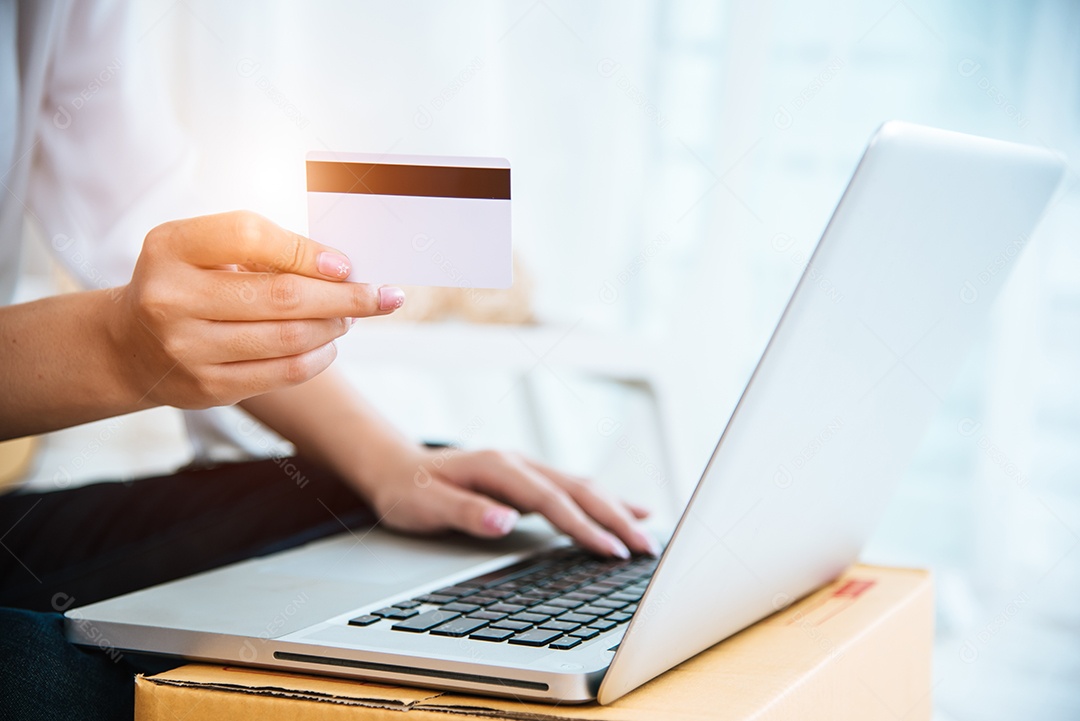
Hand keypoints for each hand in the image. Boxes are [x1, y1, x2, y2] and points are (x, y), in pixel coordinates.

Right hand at [107, 211, 403, 408]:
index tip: (346, 264)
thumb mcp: (202, 249)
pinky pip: (285, 373)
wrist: (129, 345)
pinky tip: (329, 343)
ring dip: (335, 325)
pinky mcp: (208, 388)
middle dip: (345, 296)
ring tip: (352, 315)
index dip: (306, 251)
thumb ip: (260, 247)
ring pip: (290, 338)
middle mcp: (172, 299)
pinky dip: (320, 356)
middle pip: (282, 296)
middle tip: (381, 295)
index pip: (249, 237)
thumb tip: (339, 265)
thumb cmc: (185, 282)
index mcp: (171, 248)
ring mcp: (188, 349)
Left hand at [361, 446, 658, 557]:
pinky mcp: (529, 480)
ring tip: (649, 532)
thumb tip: (506, 520)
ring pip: (583, 486)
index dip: (582, 525)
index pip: (551, 499)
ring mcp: (526, 469)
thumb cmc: (408, 490)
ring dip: (616, 509)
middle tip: (646, 548)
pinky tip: (627, 511)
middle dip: (615, 518)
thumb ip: (467, 512)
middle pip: (578, 488)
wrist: (396, 468)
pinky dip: (605, 502)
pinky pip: (575, 490)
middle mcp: (519, 463)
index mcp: (498, 466)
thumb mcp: (425, 505)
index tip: (610, 550)